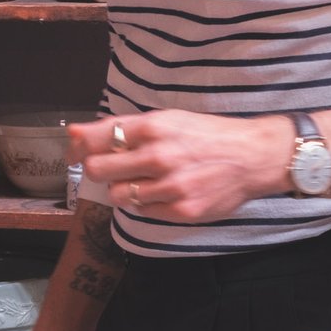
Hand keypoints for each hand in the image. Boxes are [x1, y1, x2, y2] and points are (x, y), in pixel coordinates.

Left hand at [71, 111, 290, 222]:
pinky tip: (163, 191)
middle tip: (111, 167)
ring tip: (143, 180)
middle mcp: (159, 156)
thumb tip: (76, 134)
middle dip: (98, 168)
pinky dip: (146, 202)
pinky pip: (143, 211)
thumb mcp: (169, 119)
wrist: (254, 157)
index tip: (76, 151)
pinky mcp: (181, 211)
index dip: (78, 146)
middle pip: (97, 169)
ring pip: (119, 194)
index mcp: (154, 127)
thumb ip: (124, 127)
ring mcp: (170, 187)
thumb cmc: (208, 135)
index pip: (96, 138)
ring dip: (123, 188)